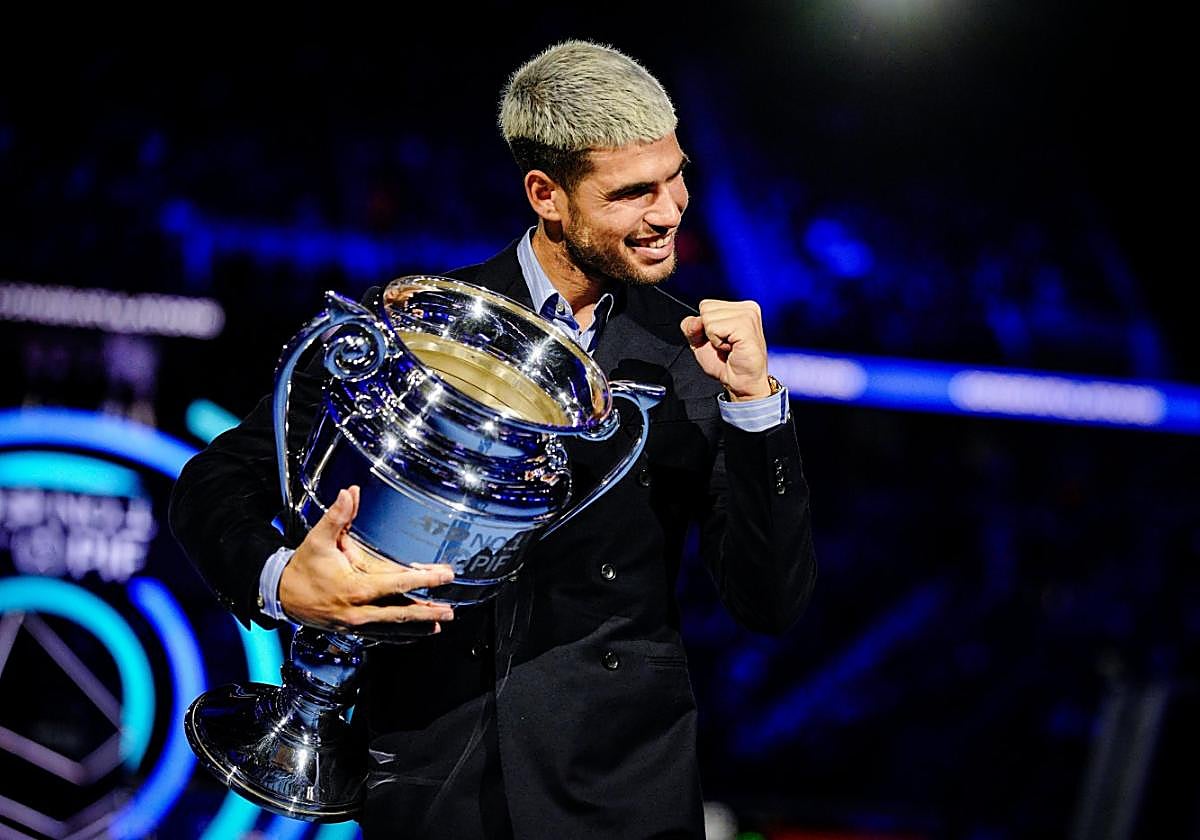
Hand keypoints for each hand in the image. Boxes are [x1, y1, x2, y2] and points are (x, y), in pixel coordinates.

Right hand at [279, 485, 455, 633]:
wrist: (282, 595)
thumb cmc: (303, 567)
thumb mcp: (319, 539)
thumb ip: (337, 516)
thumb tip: (350, 492)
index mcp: (355, 588)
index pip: (397, 584)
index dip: (423, 580)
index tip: (444, 576)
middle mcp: (359, 611)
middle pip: (400, 613)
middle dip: (427, 612)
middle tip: (449, 610)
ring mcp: (357, 625)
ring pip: (393, 629)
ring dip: (418, 627)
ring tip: (439, 625)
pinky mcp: (353, 631)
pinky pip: (381, 636)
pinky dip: (400, 636)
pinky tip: (414, 634)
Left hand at [680, 299, 771, 399]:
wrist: (741, 383)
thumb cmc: (726, 364)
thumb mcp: (700, 341)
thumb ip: (691, 326)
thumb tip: (695, 320)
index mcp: (739, 307)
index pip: (705, 304)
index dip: (704, 326)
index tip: (720, 339)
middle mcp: (747, 308)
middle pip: (705, 308)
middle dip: (708, 331)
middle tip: (725, 345)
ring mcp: (748, 315)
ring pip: (708, 318)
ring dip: (714, 338)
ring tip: (729, 347)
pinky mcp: (746, 326)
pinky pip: (714, 328)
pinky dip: (717, 342)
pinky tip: (732, 348)